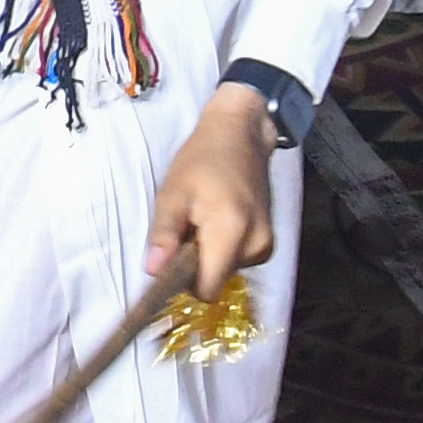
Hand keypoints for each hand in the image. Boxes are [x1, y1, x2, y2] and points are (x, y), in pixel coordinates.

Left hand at [143, 82, 279, 298]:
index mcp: (230, 231)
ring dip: (210, 256)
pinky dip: (225, 249)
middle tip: (187, 229)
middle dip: (197, 264)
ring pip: (226, 271)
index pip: (207, 289)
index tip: (173, 260)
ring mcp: (266, 243)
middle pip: (216, 280)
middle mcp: (255, 244)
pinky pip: (238, 260)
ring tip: (203, 220)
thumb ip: (164, 235)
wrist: (241, 134)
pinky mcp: (268, 241)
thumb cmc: (202, 158)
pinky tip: (219, 221)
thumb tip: (153, 272)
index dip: (185, 282)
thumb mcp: (173, 193)